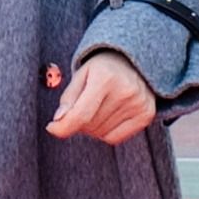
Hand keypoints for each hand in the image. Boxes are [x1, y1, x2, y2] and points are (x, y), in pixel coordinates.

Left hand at [43, 48, 160, 146]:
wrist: (133, 59)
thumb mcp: (81, 74)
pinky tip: (107, 116)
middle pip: (89, 126)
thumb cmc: (102, 67)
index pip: (81, 115)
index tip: (51, 128)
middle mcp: (125, 91)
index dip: (62, 127)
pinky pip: (115, 138)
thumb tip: (58, 122)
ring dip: (92, 127)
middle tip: (82, 106)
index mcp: (105, 77)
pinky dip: (105, 133)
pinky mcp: (146, 114)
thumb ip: (68, 99)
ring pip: (101, 134)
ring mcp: (139, 103)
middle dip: (78, 121)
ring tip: (97, 107)